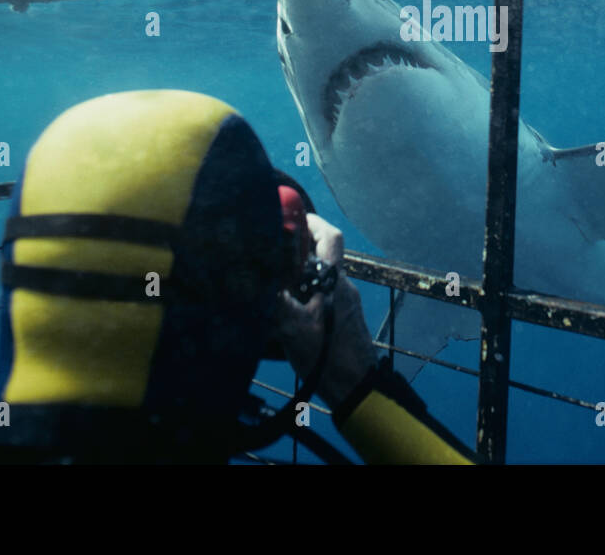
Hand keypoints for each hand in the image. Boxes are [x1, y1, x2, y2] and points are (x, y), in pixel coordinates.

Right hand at [275, 214, 376, 409]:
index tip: (291, 218)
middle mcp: (342, 286)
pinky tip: (284, 313)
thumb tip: (249, 279)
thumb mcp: (292, 326)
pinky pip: (320, 297)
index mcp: (334, 279)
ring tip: (271, 287)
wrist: (354, 387)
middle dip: (295, 252)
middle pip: (320, 256)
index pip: (330, 236)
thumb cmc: (328, 356)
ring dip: (297, 277)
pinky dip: (302, 297)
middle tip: (270, 256)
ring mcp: (343, 303)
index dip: (312, 222)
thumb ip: (273, 298)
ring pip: (318, 278)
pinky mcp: (340, 319)